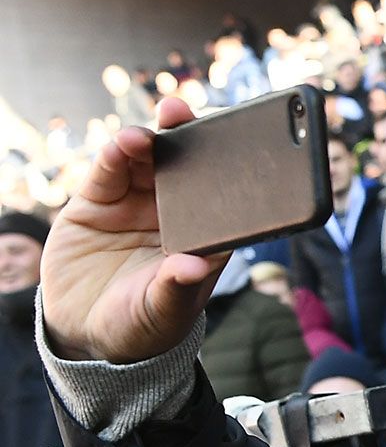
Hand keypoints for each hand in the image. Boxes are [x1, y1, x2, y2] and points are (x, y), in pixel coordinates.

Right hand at [41, 96, 227, 363]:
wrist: (86, 332)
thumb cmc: (142, 323)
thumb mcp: (163, 311)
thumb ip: (177, 287)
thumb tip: (193, 268)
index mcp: (204, 234)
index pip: (224, 194)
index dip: (229, 165)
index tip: (237, 142)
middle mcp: (174, 212)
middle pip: (186, 165)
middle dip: (188, 135)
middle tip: (186, 113)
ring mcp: (136, 202)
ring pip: (148, 160)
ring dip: (152, 138)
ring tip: (153, 131)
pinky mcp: (98, 202)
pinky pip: (109, 171)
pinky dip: (117, 153)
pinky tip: (125, 141)